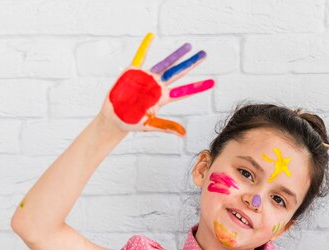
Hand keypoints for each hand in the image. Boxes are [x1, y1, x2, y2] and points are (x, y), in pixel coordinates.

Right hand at [99, 33, 213, 136]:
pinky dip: (145, 47)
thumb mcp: (151, 125)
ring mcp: (147, 77)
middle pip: (178, 73)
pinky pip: (140, 56)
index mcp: (163, 98)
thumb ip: (167, 126)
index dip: (198, 87)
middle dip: (191, 64)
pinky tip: (151, 37)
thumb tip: (184, 134)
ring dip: (176, 55)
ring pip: (165, 63)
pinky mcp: (133, 72)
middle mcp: (158, 85)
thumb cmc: (133, 122)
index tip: (212, 82)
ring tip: (188, 46)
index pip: (184, 91)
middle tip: (204, 54)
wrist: (115, 117)